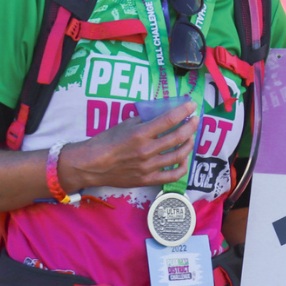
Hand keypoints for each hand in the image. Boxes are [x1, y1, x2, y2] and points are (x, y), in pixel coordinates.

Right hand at [59, 100, 198, 191]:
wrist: (90, 165)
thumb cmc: (105, 142)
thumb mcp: (123, 124)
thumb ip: (144, 119)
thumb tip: (161, 114)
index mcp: (139, 134)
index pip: (169, 120)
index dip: (183, 111)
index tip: (191, 105)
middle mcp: (146, 151)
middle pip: (178, 137)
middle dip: (191, 126)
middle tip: (195, 120)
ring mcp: (148, 167)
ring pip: (179, 155)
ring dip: (189, 144)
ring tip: (191, 137)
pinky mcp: (147, 180)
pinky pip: (172, 175)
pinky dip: (182, 166)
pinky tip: (184, 158)